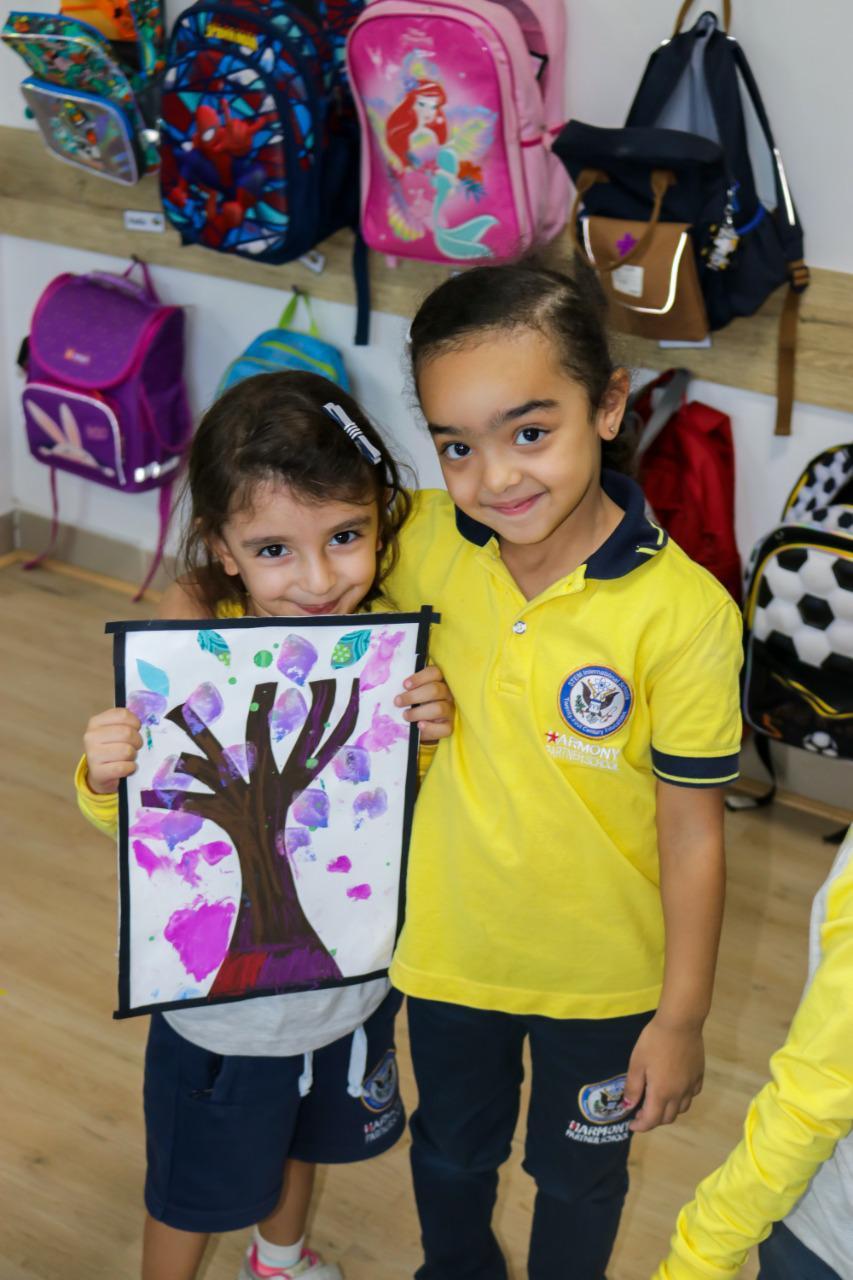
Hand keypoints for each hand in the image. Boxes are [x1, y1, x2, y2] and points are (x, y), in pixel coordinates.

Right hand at [83, 708, 142, 793]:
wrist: (99, 773)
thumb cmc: (111, 748)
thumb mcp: (114, 730)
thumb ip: (125, 723)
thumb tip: (139, 723)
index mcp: (95, 722)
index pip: (123, 715)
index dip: (135, 723)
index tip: (135, 730)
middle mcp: (91, 737)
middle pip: (127, 733)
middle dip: (137, 741)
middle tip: (134, 746)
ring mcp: (92, 755)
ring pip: (127, 751)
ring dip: (133, 756)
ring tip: (127, 758)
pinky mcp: (97, 772)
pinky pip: (124, 767)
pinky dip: (130, 768)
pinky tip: (126, 768)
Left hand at [394, 665, 454, 741]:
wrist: (420, 724)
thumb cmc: (415, 703)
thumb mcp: (413, 692)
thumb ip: (408, 688)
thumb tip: (393, 686)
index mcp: (440, 681)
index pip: (435, 672)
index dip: (420, 678)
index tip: (404, 685)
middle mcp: (447, 694)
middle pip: (435, 690)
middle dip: (413, 696)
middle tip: (398, 702)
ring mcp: (450, 710)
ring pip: (439, 708)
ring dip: (418, 712)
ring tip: (405, 715)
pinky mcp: (449, 726)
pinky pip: (444, 728)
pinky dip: (430, 727)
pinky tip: (419, 725)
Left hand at [623, 1014, 704, 1132]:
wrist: (680, 1023)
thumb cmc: (654, 1041)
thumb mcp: (637, 1062)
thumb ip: (633, 1086)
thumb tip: (628, 1105)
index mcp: (661, 1092)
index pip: (652, 1120)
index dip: (641, 1126)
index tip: (632, 1125)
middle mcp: (678, 1094)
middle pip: (668, 1118)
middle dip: (653, 1120)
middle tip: (641, 1112)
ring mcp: (691, 1085)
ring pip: (681, 1109)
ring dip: (668, 1111)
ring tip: (657, 1101)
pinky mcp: (698, 1075)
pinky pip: (691, 1095)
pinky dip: (682, 1098)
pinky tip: (675, 1088)